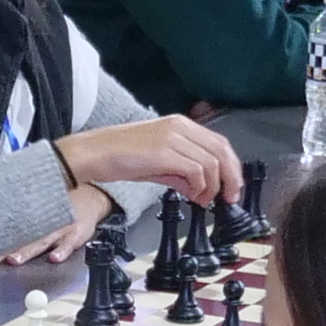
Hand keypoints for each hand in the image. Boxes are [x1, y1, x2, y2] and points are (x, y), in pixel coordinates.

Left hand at [0, 183, 115, 265]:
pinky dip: (62, 250)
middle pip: (22, 237)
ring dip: (27, 251)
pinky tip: (55, 258)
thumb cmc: (61, 200)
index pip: (11, 227)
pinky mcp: (77, 233)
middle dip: (6, 249)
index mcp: (33, 215)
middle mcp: (44, 222)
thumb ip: (22, 211)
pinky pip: (69, 243)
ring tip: (15, 259)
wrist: (92, 194)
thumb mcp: (42, 201)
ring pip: (41, 242)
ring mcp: (61, 228)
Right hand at [57, 113, 237, 207]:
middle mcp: (180, 127)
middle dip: (230, 177)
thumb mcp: (157, 163)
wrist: (94, 153)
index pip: (219, 143)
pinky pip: (196, 170)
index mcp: (180, 125)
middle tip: (228, 197)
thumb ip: (180, 171)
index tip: (231, 186)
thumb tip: (198, 187)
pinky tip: (192, 195)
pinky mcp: (164, 151)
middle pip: (222, 150)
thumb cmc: (119, 156)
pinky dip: (199, 187)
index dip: (231, 167)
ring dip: (212, 186)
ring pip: (211, 162)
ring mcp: (173, 137)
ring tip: (202, 200)